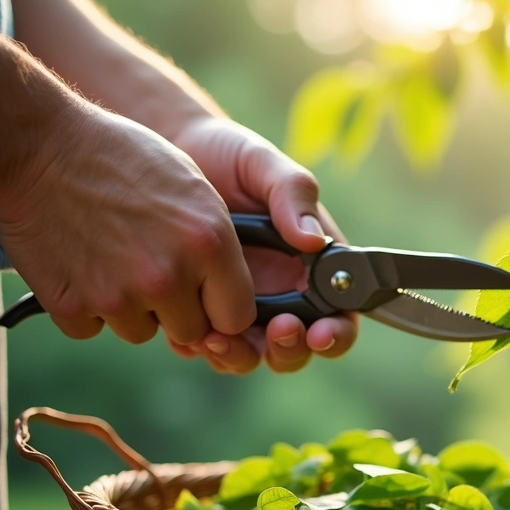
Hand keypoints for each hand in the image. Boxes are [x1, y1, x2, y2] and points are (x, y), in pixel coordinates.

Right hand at [0, 103, 255, 344]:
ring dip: (130, 308)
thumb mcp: (193, 188)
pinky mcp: (71, 306)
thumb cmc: (123, 159)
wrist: (38, 146)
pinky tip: (79, 263)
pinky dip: (85, 306)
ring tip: (112, 257)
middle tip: (153, 272)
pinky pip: (92, 328)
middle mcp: (168, 276)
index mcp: (209, 243)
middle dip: (177, 311)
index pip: (238, 316)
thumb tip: (227, 293)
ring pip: (140, 332)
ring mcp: (118, 296)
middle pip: (191, 332)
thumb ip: (217, 246)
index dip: (223, 308)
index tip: (208, 295)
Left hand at [166, 117, 357, 373]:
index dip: (336, 334)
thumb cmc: (229, 156)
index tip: (321, 331)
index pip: (339, 317)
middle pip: (297, 349)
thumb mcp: (265, 165)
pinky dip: (198, 346)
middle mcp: (282, 295)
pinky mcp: (199, 309)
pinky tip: (186, 329)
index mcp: (313, 267)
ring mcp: (240, 307)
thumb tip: (313, 241)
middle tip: (277, 329)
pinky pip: (203, 345)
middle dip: (289, 350)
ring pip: (250, 355)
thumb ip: (294, 196)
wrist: (170, 152)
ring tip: (219, 337)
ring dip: (240, 356)